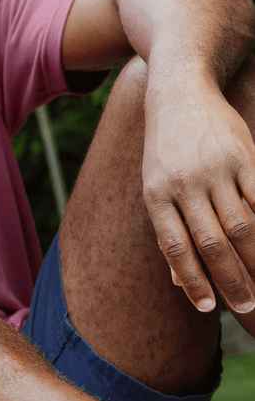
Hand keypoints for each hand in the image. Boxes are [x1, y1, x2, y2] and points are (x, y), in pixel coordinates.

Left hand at [142, 81, 254, 314]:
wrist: (179, 91)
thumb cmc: (165, 148)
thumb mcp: (154, 185)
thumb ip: (169, 230)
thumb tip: (180, 283)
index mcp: (155, 194)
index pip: (176, 246)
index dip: (192, 280)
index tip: (207, 308)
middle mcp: (184, 183)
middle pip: (212, 242)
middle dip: (231, 280)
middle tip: (246, 307)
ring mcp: (216, 169)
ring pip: (242, 225)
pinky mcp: (243, 156)